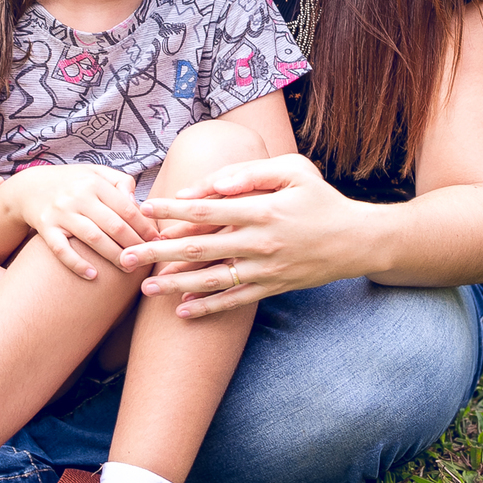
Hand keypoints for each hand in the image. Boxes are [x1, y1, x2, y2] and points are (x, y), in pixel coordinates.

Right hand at [7, 165, 157, 279]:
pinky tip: (92, 275)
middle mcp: (77, 196)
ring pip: (92, 238)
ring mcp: (60, 213)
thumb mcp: (95, 173)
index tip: (156, 240)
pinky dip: (76, 263)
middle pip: (113, 224)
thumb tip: (139, 204)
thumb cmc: (71, 182)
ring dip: (113, 255)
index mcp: (94, 183)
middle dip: (133, 244)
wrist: (29, 187)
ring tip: (128, 268)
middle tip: (147, 258)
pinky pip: (61, 249)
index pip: (126, 207)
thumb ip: (120, 182)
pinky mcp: (45, 228)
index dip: (143, 225)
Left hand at [117, 154, 376, 317]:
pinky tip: (182, 311)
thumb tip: (213, 185)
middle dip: (158, 252)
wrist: (356, 241)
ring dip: (175, 285)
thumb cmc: (321, 198)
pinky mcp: (271, 288)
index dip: (172, 210)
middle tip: (126, 257)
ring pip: (211, 280)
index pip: (206, 210)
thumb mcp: (294, 170)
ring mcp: (264, 270)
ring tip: (145, 290)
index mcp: (262, 210)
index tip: (143, 209)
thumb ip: (251, 173)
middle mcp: (260, 243)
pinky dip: (208, 308)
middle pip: (199, 249)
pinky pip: (234, 301)